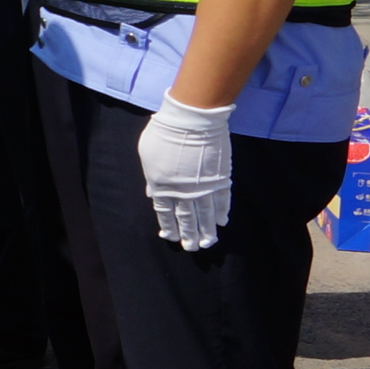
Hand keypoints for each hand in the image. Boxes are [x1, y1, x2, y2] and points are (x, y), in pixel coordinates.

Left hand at [139, 94, 235, 251]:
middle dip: (188, 235)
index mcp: (161, 186)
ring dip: (207, 231)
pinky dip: (222, 212)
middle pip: (186, 219)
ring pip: (206, 215)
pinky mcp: (220, 179)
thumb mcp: (147, 155)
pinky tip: (222, 222)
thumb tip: (151, 192)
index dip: (168, 226)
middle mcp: (182, 191)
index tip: (170, 237)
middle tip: (192, 247)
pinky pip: (222, 200)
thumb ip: (151, 177)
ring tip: (208, 243)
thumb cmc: (164, 133)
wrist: (192, 121)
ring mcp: (203, 187)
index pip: (165, 213)